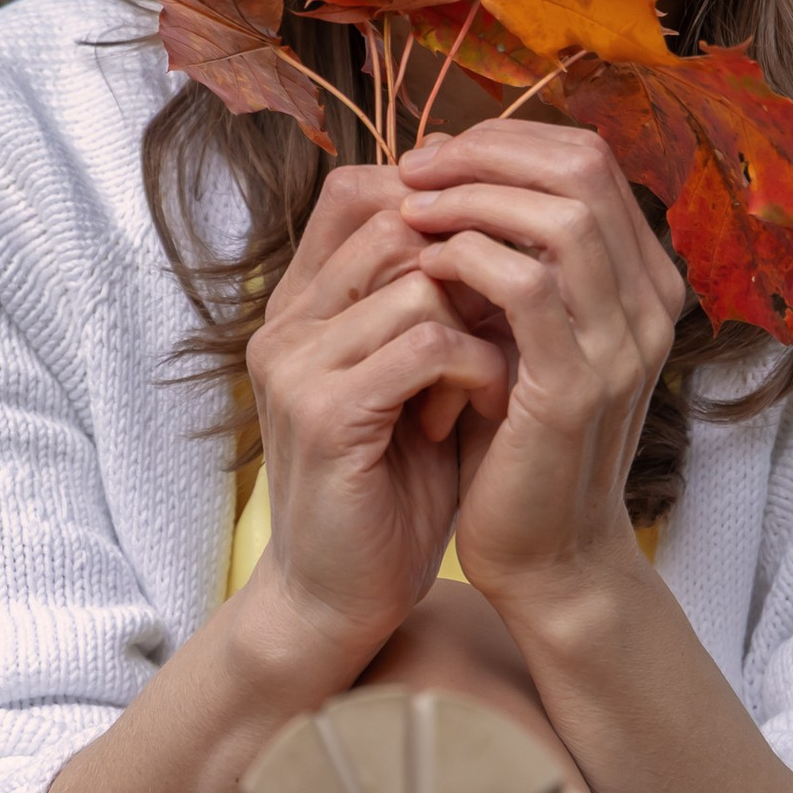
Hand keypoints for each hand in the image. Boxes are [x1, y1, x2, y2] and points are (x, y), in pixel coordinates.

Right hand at [237, 164, 510, 673]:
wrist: (339, 600)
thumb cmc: (391, 493)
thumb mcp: (416, 381)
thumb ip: (435, 305)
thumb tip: (507, 223)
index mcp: (300, 307)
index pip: (359, 191)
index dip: (442, 205)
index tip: (502, 258)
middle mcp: (285, 322)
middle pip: (396, 222)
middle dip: (474, 271)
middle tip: (506, 334)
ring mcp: (295, 363)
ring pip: (420, 278)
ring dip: (480, 328)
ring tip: (486, 388)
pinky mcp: (323, 412)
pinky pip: (426, 343)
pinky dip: (476, 370)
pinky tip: (482, 411)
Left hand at [394, 120, 685, 626]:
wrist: (546, 556)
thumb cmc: (518, 443)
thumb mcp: (523, 335)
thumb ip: (514, 258)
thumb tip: (454, 168)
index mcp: (643, 280)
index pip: (588, 158)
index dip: (506, 141)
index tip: (434, 156)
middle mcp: (651, 302)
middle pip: (583, 167)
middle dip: (487, 152)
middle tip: (415, 167)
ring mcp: (624, 343)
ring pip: (562, 215)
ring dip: (473, 198)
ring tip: (410, 209)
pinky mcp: (580, 386)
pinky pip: (527, 285)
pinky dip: (468, 259)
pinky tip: (424, 267)